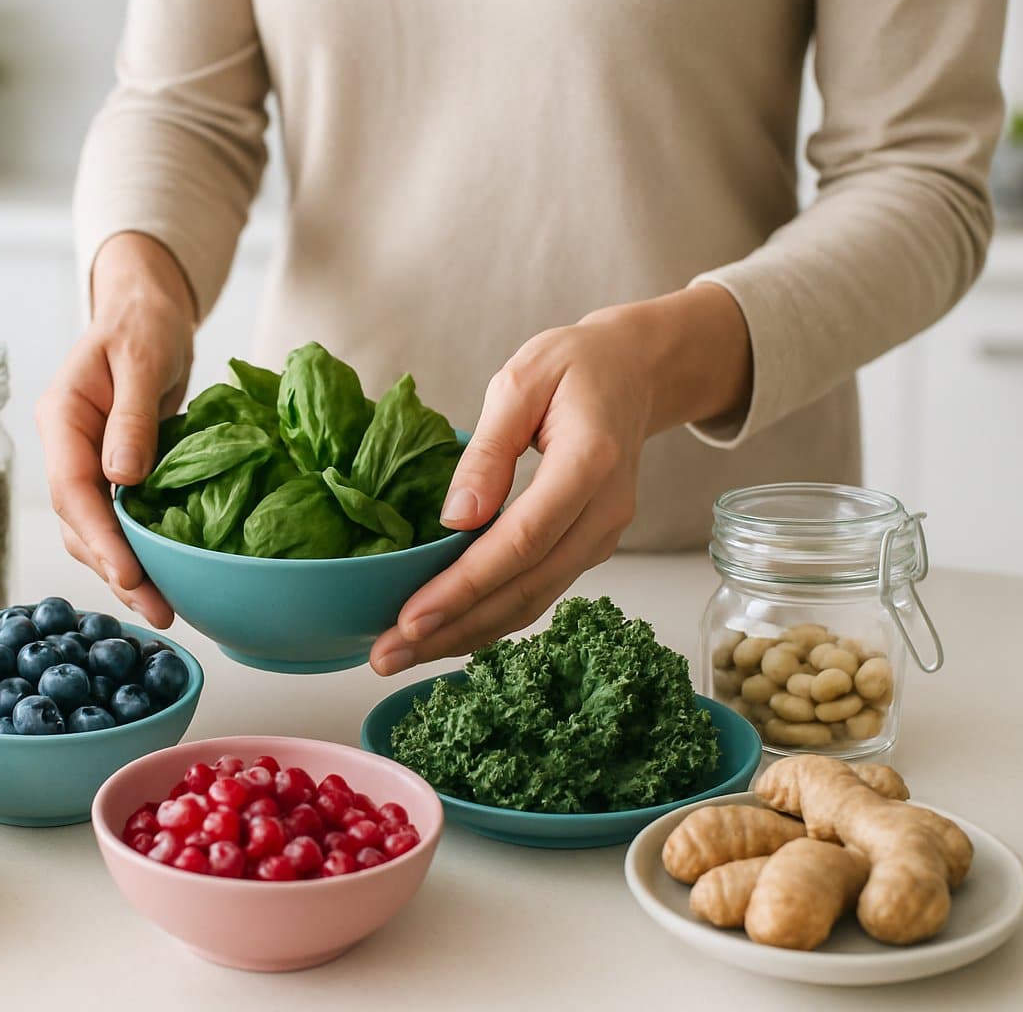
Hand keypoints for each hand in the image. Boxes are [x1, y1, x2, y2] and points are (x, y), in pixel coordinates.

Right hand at [37, 233, 196, 626]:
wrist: (148, 310)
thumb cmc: (143, 322)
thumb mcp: (141, 356)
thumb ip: (131, 415)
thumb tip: (121, 477)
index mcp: (61, 417)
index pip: (71, 489)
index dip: (99, 537)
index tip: (129, 574)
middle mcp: (67, 447)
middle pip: (80, 523)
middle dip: (115, 570)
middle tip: (159, 610)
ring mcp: (87, 462)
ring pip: (96, 530)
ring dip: (126, 571)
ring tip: (165, 609)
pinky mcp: (113, 473)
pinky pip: (119, 520)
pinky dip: (138, 551)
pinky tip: (165, 579)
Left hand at [369, 284, 750, 674]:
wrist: (634, 371)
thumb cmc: (574, 366)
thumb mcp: (521, 381)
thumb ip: (488, 450)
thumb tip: (454, 519)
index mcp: (590, 463)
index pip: (523, 541)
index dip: (465, 586)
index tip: (410, 618)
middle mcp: (604, 513)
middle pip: (526, 588)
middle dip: (453, 628)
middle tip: (387, 656)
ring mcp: (602, 536)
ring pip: (532, 601)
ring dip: (466, 634)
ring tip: (401, 655)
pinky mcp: (590, 547)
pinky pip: (537, 591)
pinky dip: (489, 617)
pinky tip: (443, 631)